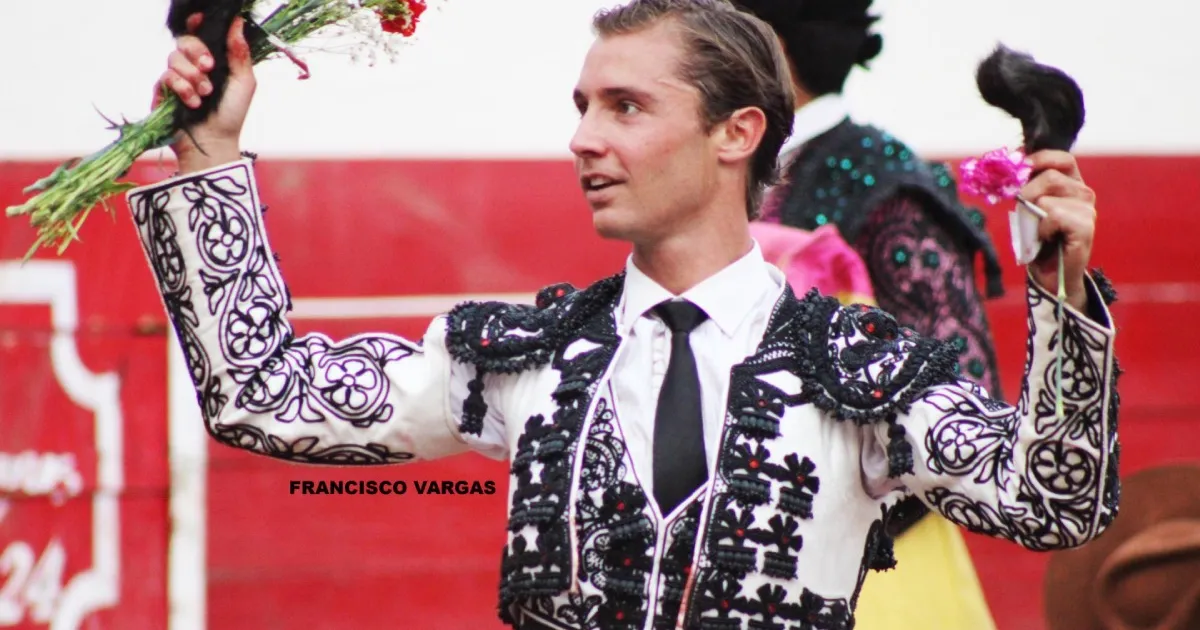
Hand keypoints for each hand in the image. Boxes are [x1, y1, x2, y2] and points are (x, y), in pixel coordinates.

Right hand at [153, 13, 256, 172]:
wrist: (214, 141)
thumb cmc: (231, 114)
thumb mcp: (244, 82)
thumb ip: (239, 53)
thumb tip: (237, 23)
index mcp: (212, 59)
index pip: (199, 33)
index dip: (197, 24)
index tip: (200, 19)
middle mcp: (192, 65)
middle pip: (184, 40)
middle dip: (198, 51)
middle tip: (209, 67)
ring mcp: (176, 77)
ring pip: (174, 58)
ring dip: (193, 76)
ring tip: (206, 93)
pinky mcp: (162, 91)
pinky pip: (166, 77)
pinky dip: (182, 88)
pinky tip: (193, 102)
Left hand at [1020, 150, 1095, 311]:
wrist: (1050, 274)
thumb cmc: (1038, 239)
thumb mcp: (1028, 207)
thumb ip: (1025, 186)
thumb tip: (1008, 166)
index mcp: (1072, 184)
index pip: (1062, 158)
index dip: (1040, 159)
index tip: (1019, 169)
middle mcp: (1083, 193)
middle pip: (1050, 177)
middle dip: (1026, 193)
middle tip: (1022, 211)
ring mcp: (1087, 210)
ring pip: (1047, 198)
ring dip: (1033, 215)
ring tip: (1038, 230)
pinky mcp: (1085, 227)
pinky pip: (1054, 216)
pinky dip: (1042, 228)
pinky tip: (1046, 238)